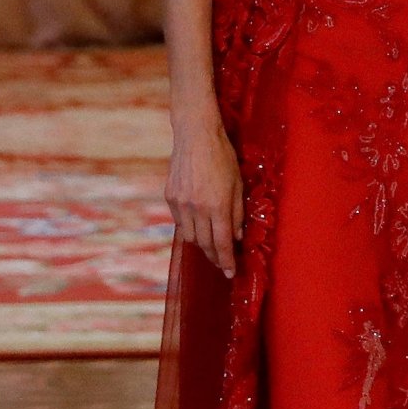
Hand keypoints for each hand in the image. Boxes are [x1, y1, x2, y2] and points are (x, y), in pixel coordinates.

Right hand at [166, 113, 244, 277]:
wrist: (195, 136)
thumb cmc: (222, 157)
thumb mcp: (238, 184)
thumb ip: (237, 213)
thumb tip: (236, 236)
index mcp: (217, 206)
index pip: (222, 243)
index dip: (227, 260)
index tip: (229, 272)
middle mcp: (197, 208)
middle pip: (205, 244)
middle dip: (214, 256)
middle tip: (222, 263)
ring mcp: (181, 203)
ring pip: (189, 237)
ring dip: (201, 244)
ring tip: (210, 245)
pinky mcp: (170, 197)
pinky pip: (179, 222)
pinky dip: (189, 228)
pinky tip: (197, 226)